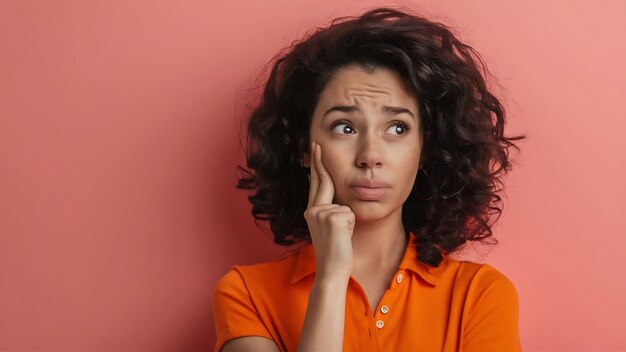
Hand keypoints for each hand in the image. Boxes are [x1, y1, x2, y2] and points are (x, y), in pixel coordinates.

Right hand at [303, 142, 354, 280]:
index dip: (316, 167)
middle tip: (316, 144)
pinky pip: (350, 214)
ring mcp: (321, 213)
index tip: (315, 151)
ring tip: (341, 238)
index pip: (315, 184)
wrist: (331, 270)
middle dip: (319, 161)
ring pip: (345, 205)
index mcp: (311, 212)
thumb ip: (331, 211)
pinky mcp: (333, 218)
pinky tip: (343, 238)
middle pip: (321, 181)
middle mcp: (313, 210)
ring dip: (348, 221)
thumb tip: (339, 199)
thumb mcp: (330, 228)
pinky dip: (351, 225)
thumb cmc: (335, 252)